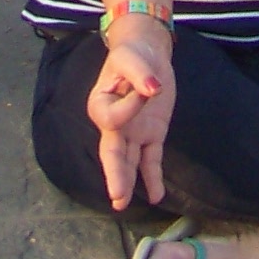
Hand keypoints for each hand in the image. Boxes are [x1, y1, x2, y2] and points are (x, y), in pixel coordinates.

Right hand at [86, 31, 174, 210]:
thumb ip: (140, 73)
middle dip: (115, 174)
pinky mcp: (151, 135)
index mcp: (101, 105)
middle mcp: (114, 124)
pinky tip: (157, 195)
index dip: (131, 106)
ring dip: (127, 181)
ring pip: (128, 161)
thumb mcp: (132, 56)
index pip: (114, 118)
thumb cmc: (132, 53)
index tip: (149, 86)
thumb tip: (152, 89)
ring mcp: (132, 133)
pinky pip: (151, 160)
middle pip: (112, 152)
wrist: (146, 53)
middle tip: (116, 196)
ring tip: (123, 204)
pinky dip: (153, 177)